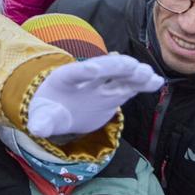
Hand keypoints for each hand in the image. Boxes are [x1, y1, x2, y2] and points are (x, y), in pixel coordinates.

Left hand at [27, 54, 163, 137]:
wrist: (59, 108)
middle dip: (114, 66)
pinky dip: (142, 83)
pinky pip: (129, 86)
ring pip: (119, 75)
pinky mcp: (113, 93)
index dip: (82, 70)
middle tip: (131, 67)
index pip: (74, 73)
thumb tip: (37, 129)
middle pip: (101, 68)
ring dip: (133, 73)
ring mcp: (101, 84)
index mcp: (64, 78)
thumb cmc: (48, 110)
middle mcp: (85, 78)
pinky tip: (157, 81)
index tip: (93, 69)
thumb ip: (42, 122)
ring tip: (149, 75)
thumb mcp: (42, 117)